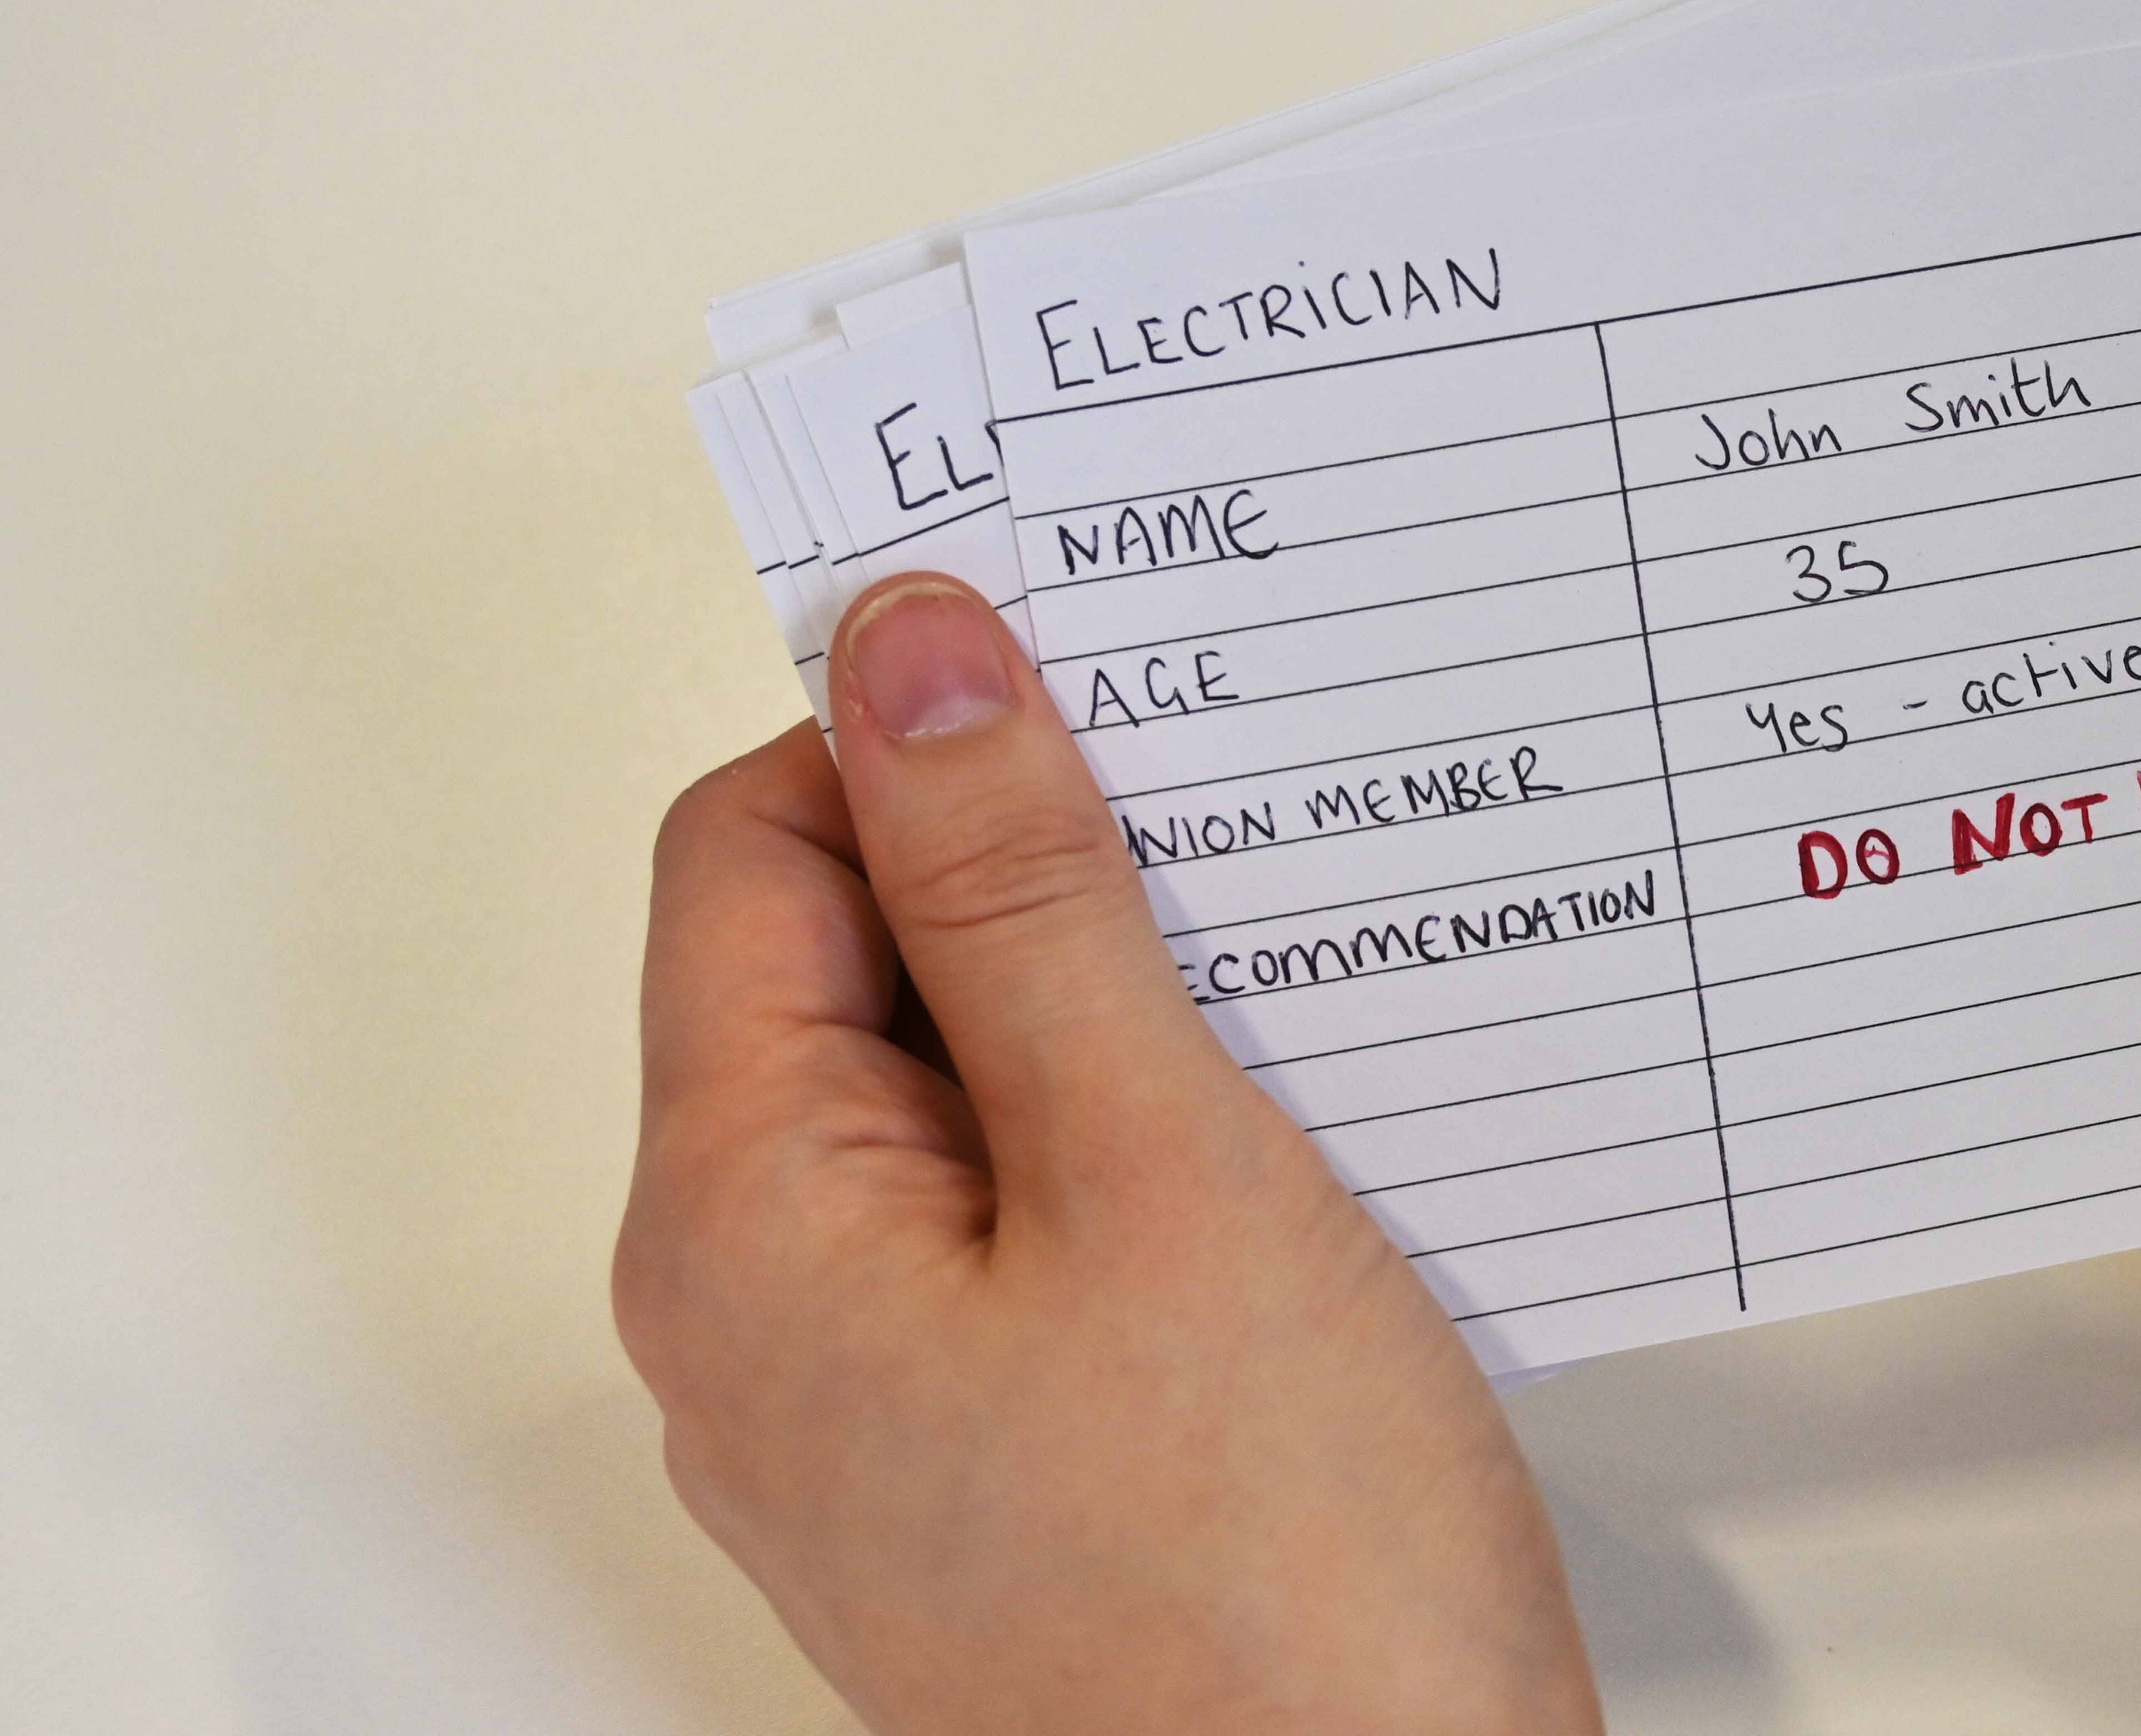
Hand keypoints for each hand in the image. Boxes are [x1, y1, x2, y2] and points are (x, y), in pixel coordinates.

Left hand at [615, 575, 1598, 1733]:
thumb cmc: (1276, 1589)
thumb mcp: (1159, 1168)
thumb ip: (1021, 898)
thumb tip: (911, 659)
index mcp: (742, 1224)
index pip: (748, 855)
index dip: (900, 735)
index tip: (1073, 669)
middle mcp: (771, 1315)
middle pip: (850, 970)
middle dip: (1027, 863)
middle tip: (1223, 810)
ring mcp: (890, 1396)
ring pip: (965, 1091)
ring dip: (1106, 997)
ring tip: (1283, 971)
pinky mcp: (1009, 1445)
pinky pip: (1037, 1213)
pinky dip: (1147, 1125)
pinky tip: (1289, 1114)